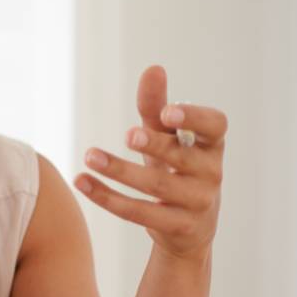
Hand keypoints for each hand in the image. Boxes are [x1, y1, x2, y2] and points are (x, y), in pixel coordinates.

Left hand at [75, 65, 226, 261]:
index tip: (169, 113)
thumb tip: (154, 69)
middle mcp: (211, 173)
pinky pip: (139, 213)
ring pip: (156, 187)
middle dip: (155, 145)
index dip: (195, 118)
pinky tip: (81, 181)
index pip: (215, 126)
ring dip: (119, 170)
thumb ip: (157, 108)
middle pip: (181, 157)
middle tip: (128, 135)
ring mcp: (198, 202)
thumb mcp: (168, 139)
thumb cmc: (175, 169)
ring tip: (90, 155)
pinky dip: (107, 197)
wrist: (188, 228)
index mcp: (211, 145)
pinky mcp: (178, 226)